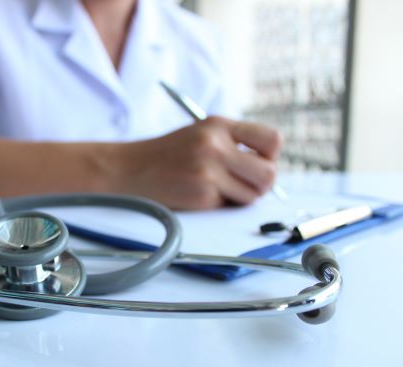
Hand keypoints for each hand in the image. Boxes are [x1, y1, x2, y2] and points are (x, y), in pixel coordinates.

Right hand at [109, 116, 281, 209]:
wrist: (130, 168)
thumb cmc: (168, 155)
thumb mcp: (201, 135)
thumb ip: (233, 145)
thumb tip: (269, 169)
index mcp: (219, 125)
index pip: (272, 139)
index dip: (270, 157)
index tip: (257, 163)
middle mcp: (216, 144)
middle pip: (269, 173)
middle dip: (261, 185)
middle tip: (243, 185)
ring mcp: (209, 170)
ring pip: (252, 195)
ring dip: (238, 198)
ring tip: (214, 188)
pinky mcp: (201, 193)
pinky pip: (228, 206)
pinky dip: (217, 204)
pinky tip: (196, 194)